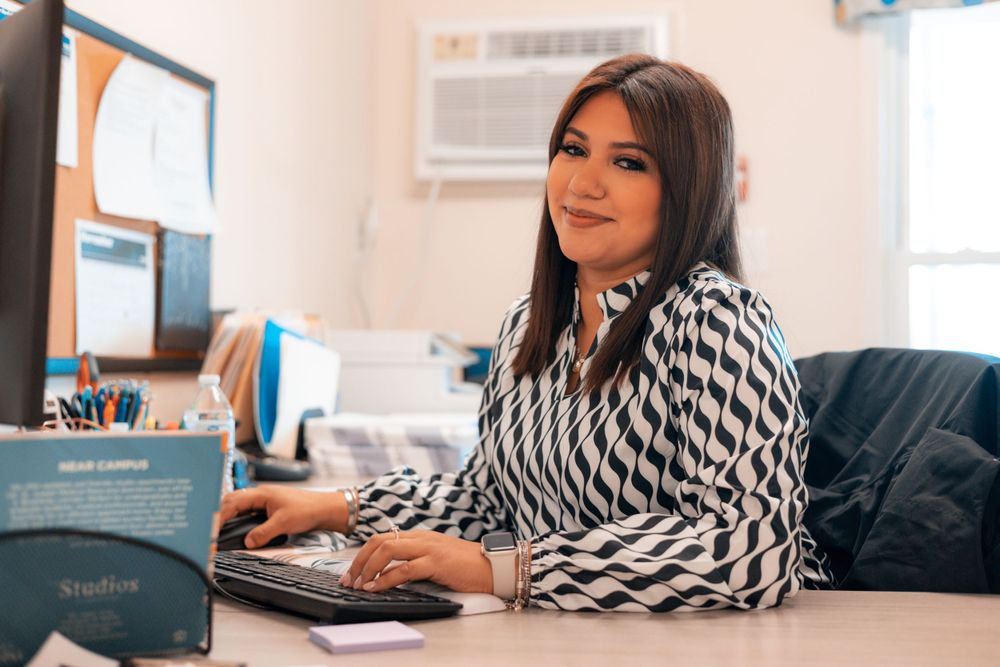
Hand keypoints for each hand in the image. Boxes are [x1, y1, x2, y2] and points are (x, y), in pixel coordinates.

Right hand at [219, 485, 346, 548]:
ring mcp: (265, 500)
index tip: (212, 529)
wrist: (325, 508)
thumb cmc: (308, 509)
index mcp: (261, 493)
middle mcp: (261, 494)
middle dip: (220, 514)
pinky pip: (249, 512)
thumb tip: (247, 542)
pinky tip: (238, 528)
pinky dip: (240, 519)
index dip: (220, 516)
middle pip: (232, 501)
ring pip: (240, 506)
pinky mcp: (270, 508)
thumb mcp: (283, 523)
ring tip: (220, 529)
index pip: (233, 502)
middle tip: (211, 530)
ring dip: (229, 516)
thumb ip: (263, 533)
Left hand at [342, 530, 492, 594]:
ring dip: (368, 569)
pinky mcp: (437, 562)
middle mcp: (422, 538)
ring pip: (388, 550)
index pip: (383, 538)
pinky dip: (386, 579)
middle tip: (349, 580)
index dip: (363, 554)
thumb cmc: (467, 566)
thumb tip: (389, 574)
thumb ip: (416, 561)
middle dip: (359, 560)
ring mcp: (429, 548)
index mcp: (420, 536)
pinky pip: (404, 568)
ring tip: (360, 585)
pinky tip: (377, 588)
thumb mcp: (436, 559)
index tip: (352, 572)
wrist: (493, 565)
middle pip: (379, 541)